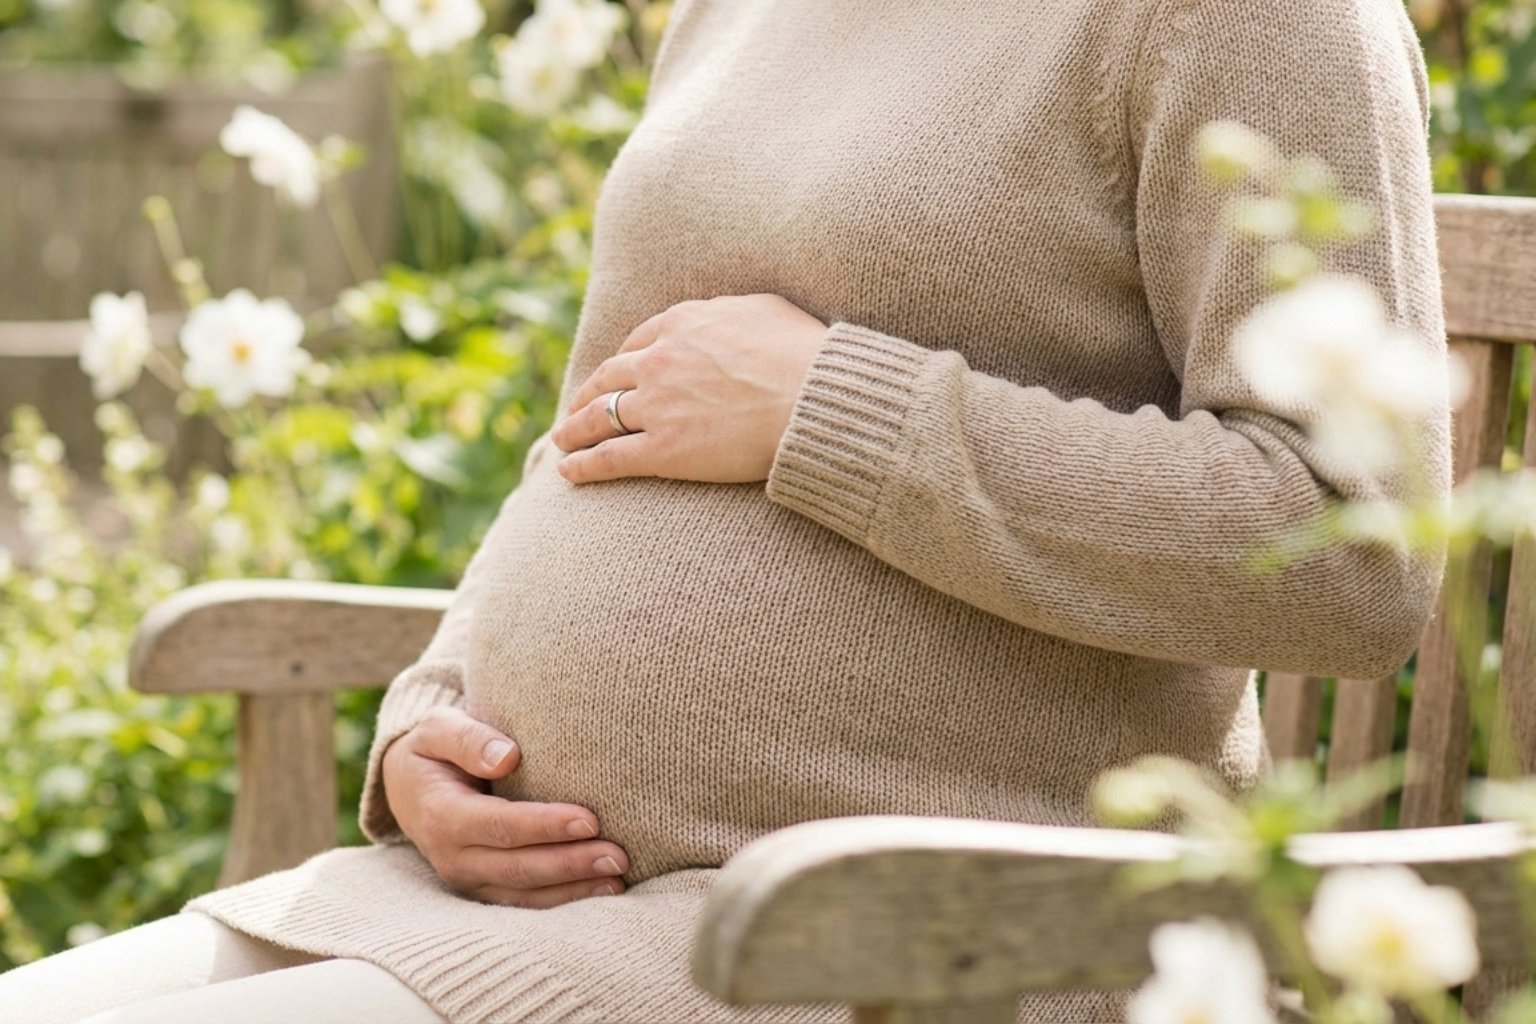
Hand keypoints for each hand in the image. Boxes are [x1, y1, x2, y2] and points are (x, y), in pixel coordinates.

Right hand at [382, 707, 628, 907]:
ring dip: (573, 889)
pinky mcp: (483, 888)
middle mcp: (452, 856)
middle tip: (618, 856)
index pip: (500, 825)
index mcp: (442, 815)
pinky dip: (563, 900)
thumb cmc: (434, 750)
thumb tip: (507, 758)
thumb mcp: (439, 729)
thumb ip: (469, 739)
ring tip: (618, 878)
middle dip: (570, 863)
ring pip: (524, 893)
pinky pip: (524, 902)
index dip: (545, 826)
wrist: (410, 786)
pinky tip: (601, 890)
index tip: (589, 819)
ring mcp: (467, 879)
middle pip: (518, 866)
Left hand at [551, 294, 826, 483]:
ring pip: (599, 417)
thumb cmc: (804, 353)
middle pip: (609, 378)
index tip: (616, 374)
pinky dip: (584, 465)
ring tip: (563, 440)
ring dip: (575, 429)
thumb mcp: (764, 309)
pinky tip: (568, 472)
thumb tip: (725, 317)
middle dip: (588, 394)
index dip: (622, 360)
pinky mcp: (663, 449)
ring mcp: (657, 405)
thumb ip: (731, 312)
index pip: (638, 342)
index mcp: (682, 324)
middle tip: (577, 407)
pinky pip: (610, 457)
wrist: (812, 397)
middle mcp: (659, 361)